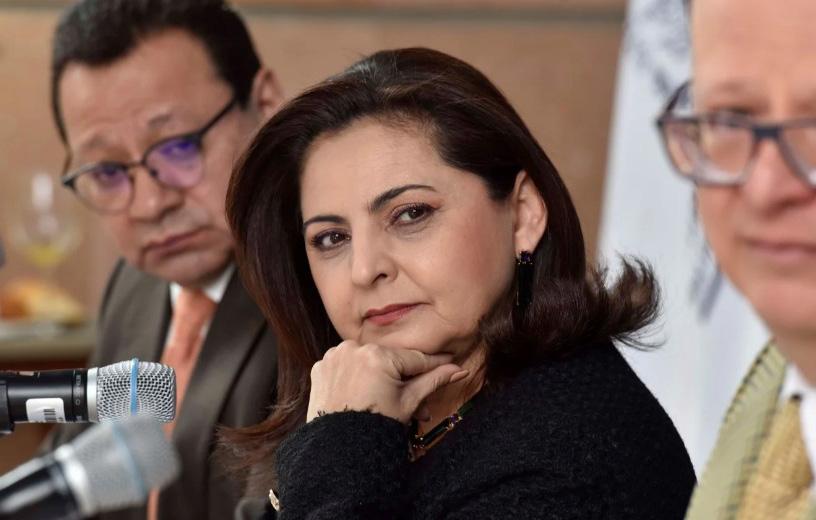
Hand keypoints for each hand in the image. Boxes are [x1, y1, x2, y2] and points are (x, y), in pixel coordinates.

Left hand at [306, 340, 467, 423]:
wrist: (337, 451)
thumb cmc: (374, 427)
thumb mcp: (408, 403)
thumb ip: (433, 381)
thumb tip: (460, 370)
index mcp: (378, 355)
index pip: (413, 358)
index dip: (433, 363)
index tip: (449, 361)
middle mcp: (353, 348)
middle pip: (389, 360)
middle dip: (405, 378)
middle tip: (420, 401)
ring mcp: (334, 356)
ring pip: (368, 360)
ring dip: (381, 375)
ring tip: (391, 400)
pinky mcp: (321, 366)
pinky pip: (346, 365)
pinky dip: (357, 375)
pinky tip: (365, 394)